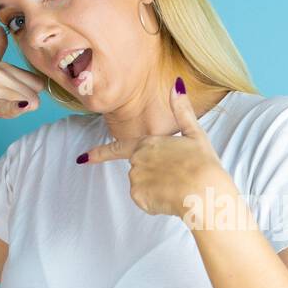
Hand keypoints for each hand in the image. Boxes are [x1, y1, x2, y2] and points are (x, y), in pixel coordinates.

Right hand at [0, 25, 44, 138]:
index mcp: (4, 65)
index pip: (38, 84)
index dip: (28, 96)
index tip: (11, 98)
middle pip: (33, 96)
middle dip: (22, 107)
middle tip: (2, 105)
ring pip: (24, 105)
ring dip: (12, 114)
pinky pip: (5, 105)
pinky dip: (13, 108)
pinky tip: (19, 107)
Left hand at [77, 78, 232, 219]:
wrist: (205, 193)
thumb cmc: (203, 164)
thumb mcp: (195, 133)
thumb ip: (182, 110)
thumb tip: (177, 85)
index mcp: (147, 143)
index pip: (117, 148)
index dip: (100, 153)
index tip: (83, 158)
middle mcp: (136, 160)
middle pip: (139, 169)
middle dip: (154, 174)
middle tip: (178, 175)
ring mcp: (136, 180)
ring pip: (142, 186)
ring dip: (156, 188)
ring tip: (178, 186)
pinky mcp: (140, 198)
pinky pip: (145, 201)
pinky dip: (156, 202)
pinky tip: (172, 198)